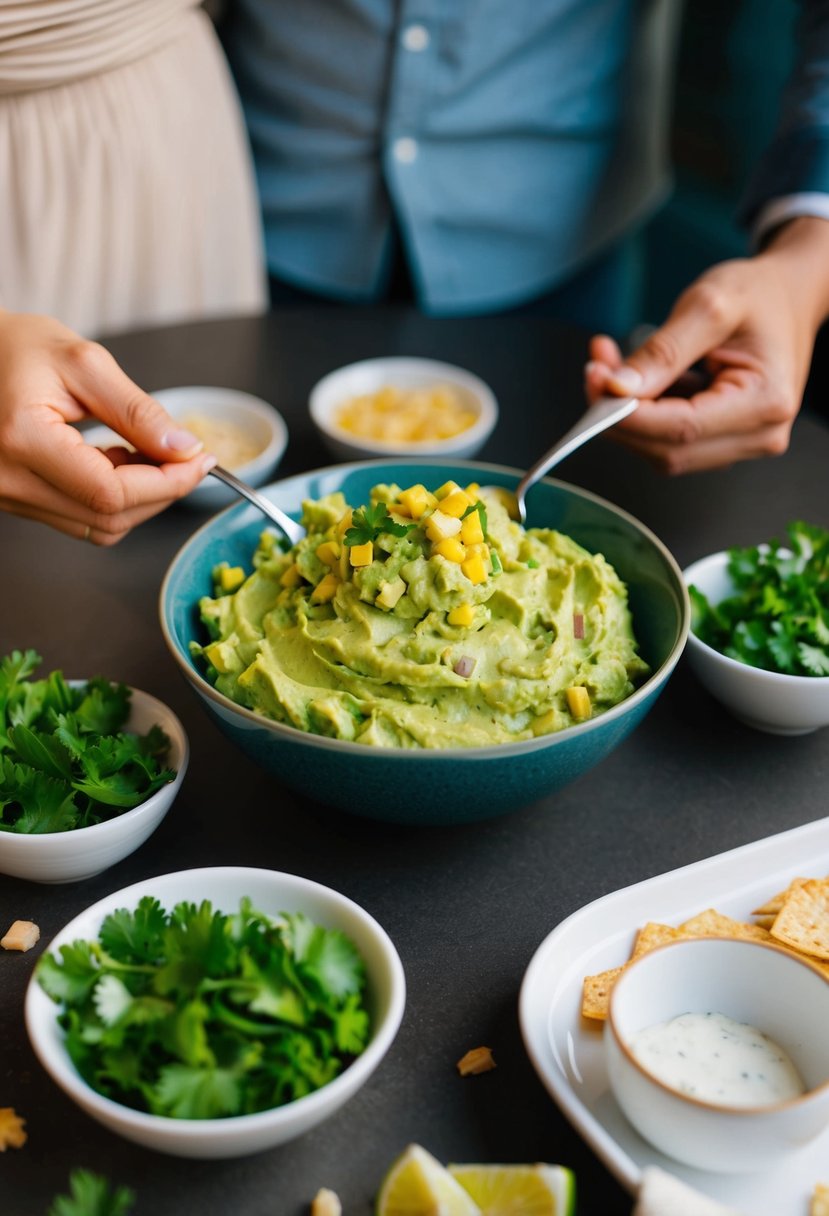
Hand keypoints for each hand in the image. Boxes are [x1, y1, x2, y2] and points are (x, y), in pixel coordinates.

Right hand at [0, 311, 215, 542]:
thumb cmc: (16, 348)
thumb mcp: (85, 363)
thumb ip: (138, 411)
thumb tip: (185, 449)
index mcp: (23, 439)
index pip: (111, 492)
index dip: (167, 484)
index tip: (200, 461)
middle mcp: (9, 480)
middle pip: (109, 518)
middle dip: (160, 492)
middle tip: (185, 456)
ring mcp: (9, 497)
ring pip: (98, 527)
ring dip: (138, 497)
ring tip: (142, 450)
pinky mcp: (18, 501)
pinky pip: (80, 517)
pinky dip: (113, 498)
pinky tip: (115, 460)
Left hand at [584, 217, 828, 473]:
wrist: (787, 297)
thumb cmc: (760, 295)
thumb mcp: (711, 305)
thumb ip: (664, 350)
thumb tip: (617, 388)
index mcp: (766, 402)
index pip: (683, 429)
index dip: (630, 414)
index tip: (596, 383)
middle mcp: (759, 435)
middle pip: (668, 450)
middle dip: (621, 415)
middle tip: (595, 369)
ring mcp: (741, 443)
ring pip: (661, 450)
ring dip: (626, 413)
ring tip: (610, 363)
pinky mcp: (720, 440)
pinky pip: (667, 439)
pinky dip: (641, 411)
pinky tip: (633, 377)